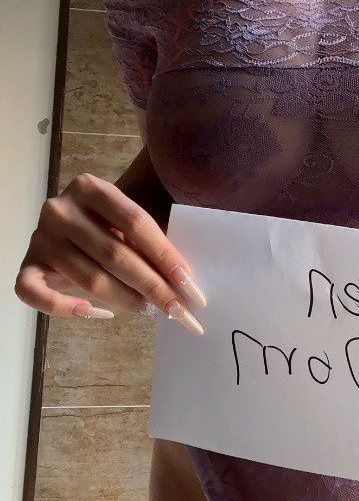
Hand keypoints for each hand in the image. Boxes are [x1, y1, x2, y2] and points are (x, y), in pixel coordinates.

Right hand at [15, 172, 205, 334]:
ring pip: (88, 278)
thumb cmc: (113, 223)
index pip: (136, 222)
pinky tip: (97, 312)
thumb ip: (152, 241)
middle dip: (152, 285)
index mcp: (91, 188)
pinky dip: (66, 309)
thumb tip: (184, 283)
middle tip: (177, 309)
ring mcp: (40, 237)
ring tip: (149, 309)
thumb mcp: (131, 220)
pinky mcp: (27, 264)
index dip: (166, 255)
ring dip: (124, 299)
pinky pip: (36, 293)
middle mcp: (60, 209)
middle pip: (115, 253)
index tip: (190, 284)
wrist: (74, 222)